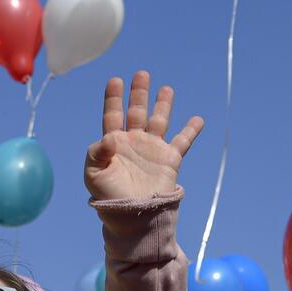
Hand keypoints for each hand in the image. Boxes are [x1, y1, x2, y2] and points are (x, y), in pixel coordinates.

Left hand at [85, 71, 203, 203]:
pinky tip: (198, 119)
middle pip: (137, 111)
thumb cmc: (109, 196)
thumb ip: (96, 153)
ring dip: (163, 105)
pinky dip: (191, 130)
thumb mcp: (94, 174)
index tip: (115, 80)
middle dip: (139, 93)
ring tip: (166, 88)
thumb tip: (109, 137)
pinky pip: (182, 142)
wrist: (133, 217)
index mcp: (114, 143)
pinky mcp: (169, 160)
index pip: (113, 115)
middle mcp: (134, 142)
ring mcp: (152, 150)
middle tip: (142, 74)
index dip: (113, 98)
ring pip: (159, 121)